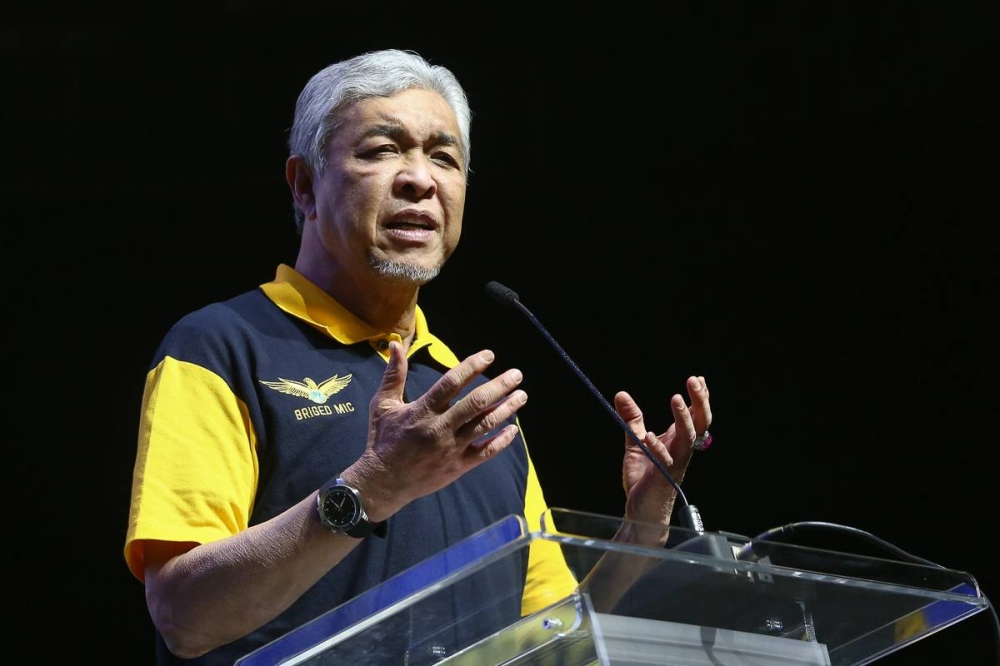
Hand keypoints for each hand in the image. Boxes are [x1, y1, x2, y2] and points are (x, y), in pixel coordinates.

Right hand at [346, 342, 526, 518]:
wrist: (382, 482)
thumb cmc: (383, 439)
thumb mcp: (383, 404)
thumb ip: (394, 375)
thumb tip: (395, 344)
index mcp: (423, 410)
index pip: (452, 382)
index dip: (472, 366)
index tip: (489, 356)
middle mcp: (440, 428)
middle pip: (476, 403)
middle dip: (500, 387)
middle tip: (517, 375)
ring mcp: (451, 448)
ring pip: (484, 425)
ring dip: (506, 409)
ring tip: (522, 397)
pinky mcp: (458, 467)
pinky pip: (485, 453)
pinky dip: (501, 441)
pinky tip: (514, 429)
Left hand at [615, 376, 711, 524]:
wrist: (641, 511)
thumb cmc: (644, 479)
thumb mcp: (635, 442)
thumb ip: (632, 420)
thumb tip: (621, 394)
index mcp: (677, 441)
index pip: (695, 416)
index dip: (699, 398)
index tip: (699, 378)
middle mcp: (681, 450)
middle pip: (700, 423)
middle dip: (700, 401)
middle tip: (694, 380)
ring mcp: (674, 464)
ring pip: (687, 438)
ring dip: (683, 418)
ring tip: (676, 398)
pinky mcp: (662, 477)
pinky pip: (665, 461)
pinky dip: (658, 448)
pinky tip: (649, 436)